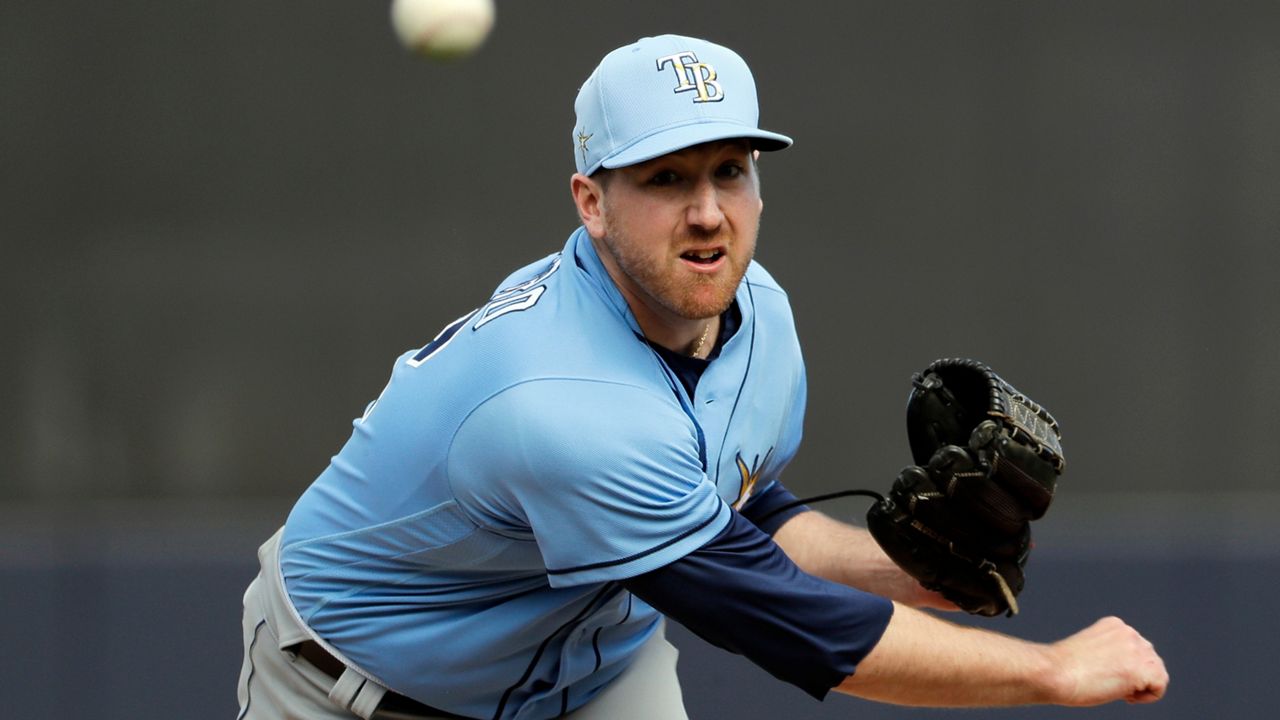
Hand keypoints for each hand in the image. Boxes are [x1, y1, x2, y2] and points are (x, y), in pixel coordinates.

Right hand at [1049, 616, 1168, 705]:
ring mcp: (1136, 650)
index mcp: (1115, 625)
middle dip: (1136, 675)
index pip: (1137, 647)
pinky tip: (1126, 696)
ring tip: (1118, 690)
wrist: (1054, 673)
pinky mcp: (1141, 669)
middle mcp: (1129, 633)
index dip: (1126, 666)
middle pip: (1150, 659)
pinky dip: (1148, 696)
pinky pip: (1160, 686)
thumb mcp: (1090, 650)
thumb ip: (1111, 652)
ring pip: (1157, 672)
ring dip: (1141, 686)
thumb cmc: (1063, 668)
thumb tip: (1125, 669)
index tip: (1107, 674)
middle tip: (1112, 684)